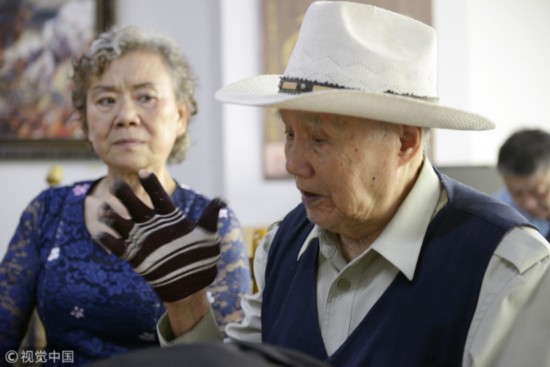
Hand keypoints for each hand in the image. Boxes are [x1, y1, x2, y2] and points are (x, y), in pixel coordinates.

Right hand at [95, 171, 225, 301]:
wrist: (190, 283)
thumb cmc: (199, 256)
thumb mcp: (208, 236)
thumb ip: (210, 217)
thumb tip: (222, 200)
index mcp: (169, 216)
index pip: (158, 195)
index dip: (150, 184)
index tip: (144, 172)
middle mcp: (152, 224)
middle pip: (135, 204)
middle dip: (124, 195)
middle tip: (116, 185)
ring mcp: (141, 239)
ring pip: (121, 222)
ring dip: (111, 215)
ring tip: (104, 208)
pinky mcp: (133, 256)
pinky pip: (117, 246)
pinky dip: (108, 240)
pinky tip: (101, 234)